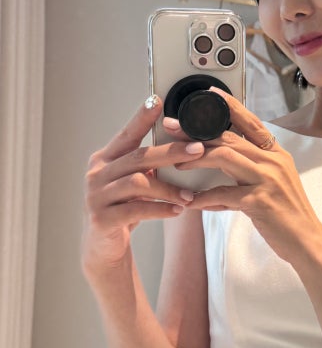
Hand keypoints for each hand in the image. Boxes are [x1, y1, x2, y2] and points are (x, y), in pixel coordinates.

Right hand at [82, 95, 205, 271]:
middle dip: (170, 152)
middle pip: (138, 156)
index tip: (157, 99)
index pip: (126, 134)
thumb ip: (147, 166)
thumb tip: (183, 144)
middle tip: (199, 150)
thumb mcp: (134, 184)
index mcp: (105, 159)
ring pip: (138, 183)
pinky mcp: (102, 219)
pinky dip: (160, 209)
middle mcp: (97, 174)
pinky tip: (177, 210)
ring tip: (190, 194)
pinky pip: (136, 210)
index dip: (141, 118)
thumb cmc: (123, 209)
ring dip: (169, 188)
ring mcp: (96, 196)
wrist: (103, 248)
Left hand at [179, 90, 321, 263]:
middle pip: (230, 137)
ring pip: (225, 157)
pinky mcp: (260, 201)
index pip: (252, 122)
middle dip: (197, 131)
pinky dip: (204, 198)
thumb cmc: (288, 214)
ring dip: (196, 159)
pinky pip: (224, 194)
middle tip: (172, 128)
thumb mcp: (275, 183)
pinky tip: (191, 202)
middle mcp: (273, 162)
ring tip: (177, 165)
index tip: (210, 93)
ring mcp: (268, 180)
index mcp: (277, 154)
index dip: (231, 106)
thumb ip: (252, 169)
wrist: (308, 241)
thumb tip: (222, 161)